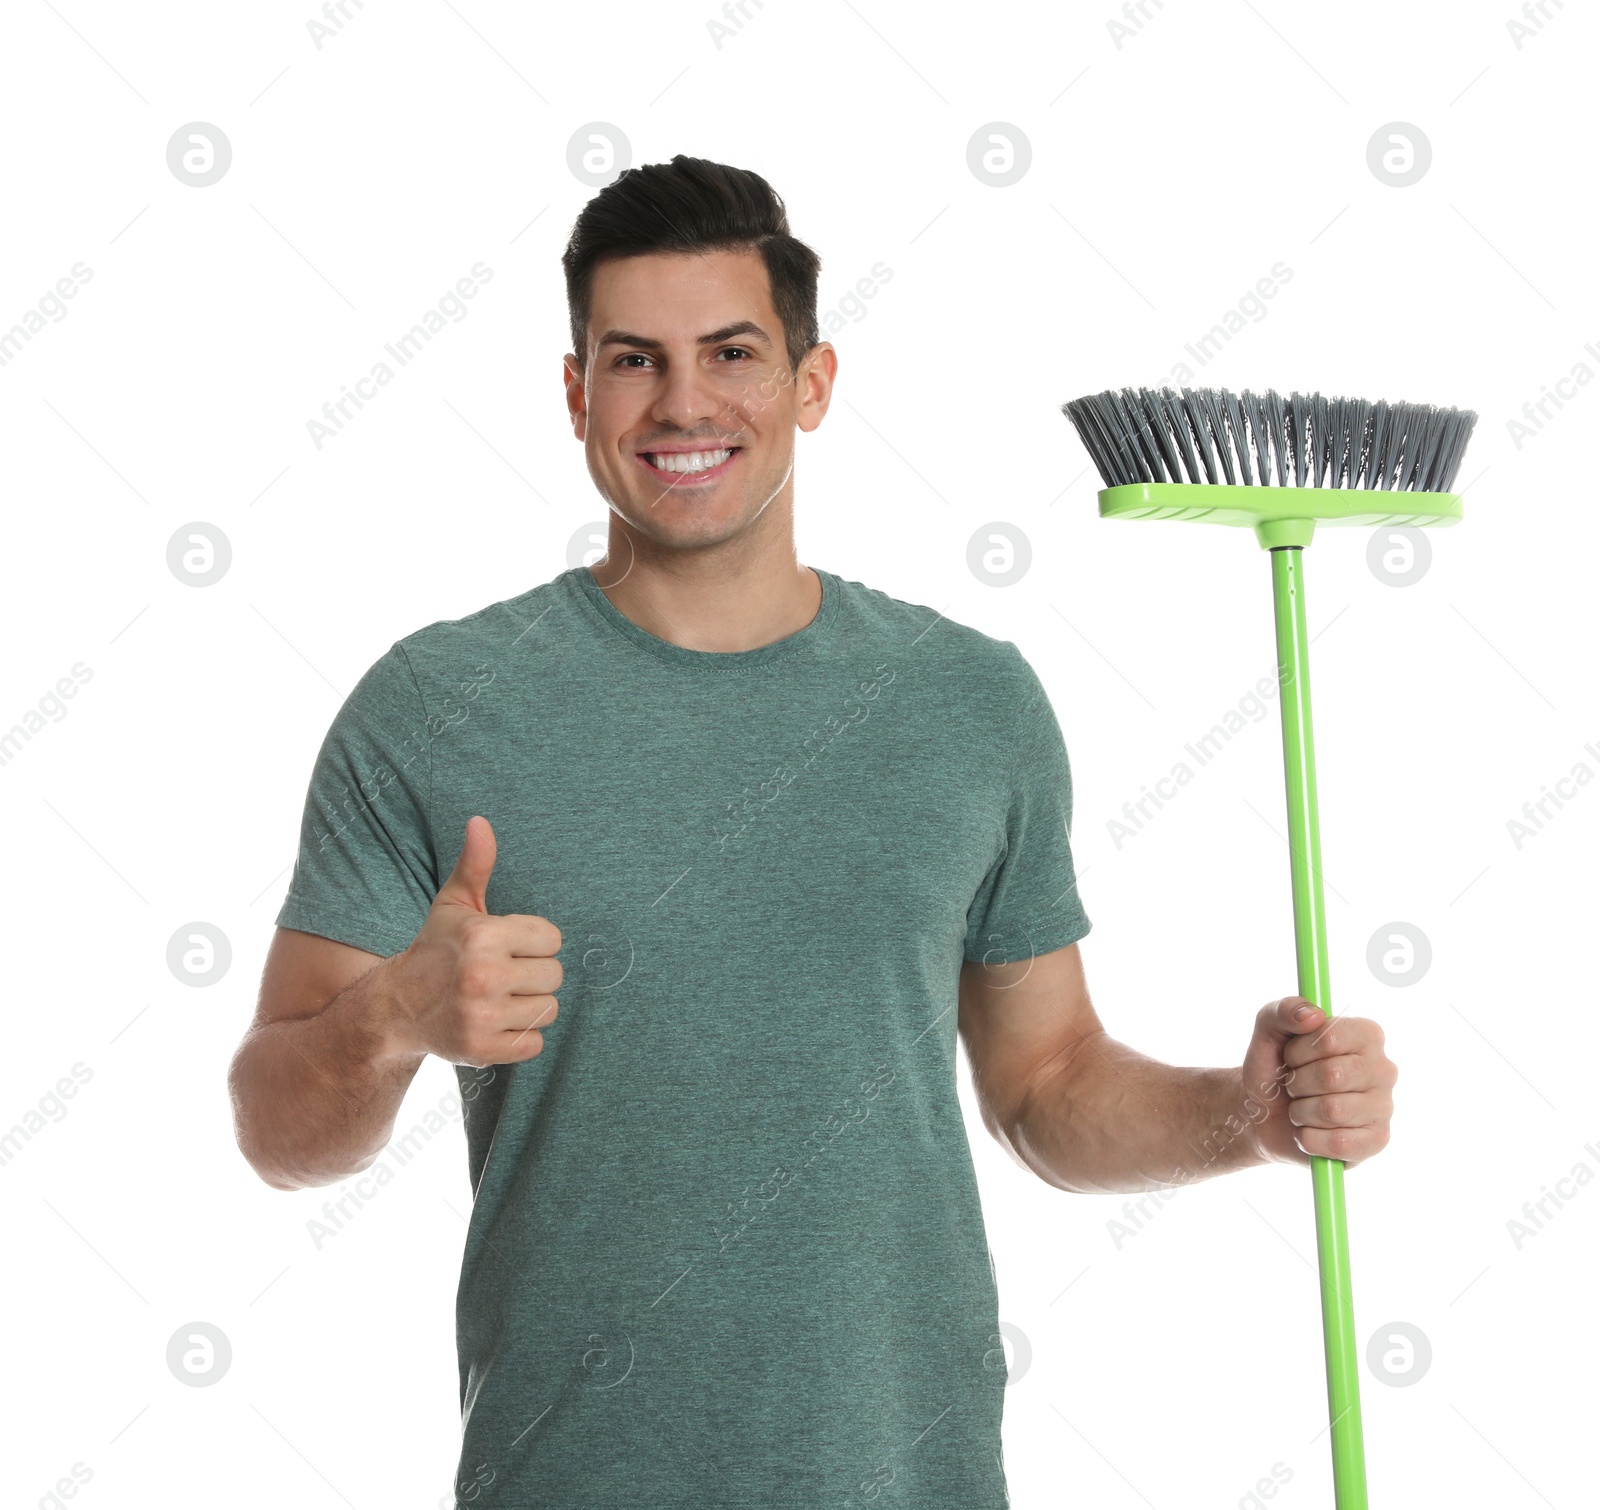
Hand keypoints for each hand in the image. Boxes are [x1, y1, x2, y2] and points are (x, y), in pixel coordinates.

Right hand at [386, 815, 562, 1066]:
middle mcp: (483, 976)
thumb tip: (480, 821)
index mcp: (483, 936)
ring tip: (500, 997)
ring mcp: (482, 1016)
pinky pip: (535, 1043)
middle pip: (555, 975)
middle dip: (534, 973)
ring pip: (549, 1009)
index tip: (508, 946)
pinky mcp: (483, 1049)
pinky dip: (521, 1036)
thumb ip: (475, 864)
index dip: (534, 941)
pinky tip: (497, 1022)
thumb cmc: (435, 949)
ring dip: (530, 1005)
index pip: (552, 938)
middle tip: (504, 973)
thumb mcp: (453, 905)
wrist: (395, 1008)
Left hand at [1241, 996, 1396, 1168]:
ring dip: (1301, 1112)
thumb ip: (1284, 1010)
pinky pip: (1339, 1143)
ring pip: (1333, 1111)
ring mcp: (1384, 1107)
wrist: (1261, 1113)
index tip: (1291, 1057)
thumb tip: (1313, 1015)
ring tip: (1300, 1108)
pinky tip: (1309, 1131)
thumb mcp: (1268, 1031)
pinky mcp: (1377, 1141)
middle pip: (1332, 1075)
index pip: (1330, 1038)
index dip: (1299, 1051)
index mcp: (1366, 1034)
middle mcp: (1384, 1068)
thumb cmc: (1274, 1067)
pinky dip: (1309, 1139)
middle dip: (1298, 1083)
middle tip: (1294, 1085)